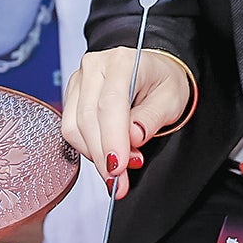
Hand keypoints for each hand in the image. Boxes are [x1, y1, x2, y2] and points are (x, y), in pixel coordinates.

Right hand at [60, 47, 192, 199]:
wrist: (154, 70)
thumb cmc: (163, 81)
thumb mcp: (171, 100)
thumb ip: (151, 119)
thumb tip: (132, 137)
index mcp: (122, 62)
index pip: (110, 104)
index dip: (112, 140)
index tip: (118, 167)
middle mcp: (95, 66)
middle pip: (88, 118)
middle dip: (103, 155)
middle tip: (120, 180)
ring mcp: (80, 80)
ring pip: (73, 127)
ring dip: (94, 154)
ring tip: (118, 168)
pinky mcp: (72, 95)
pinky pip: (71, 128)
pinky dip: (87, 148)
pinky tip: (105, 155)